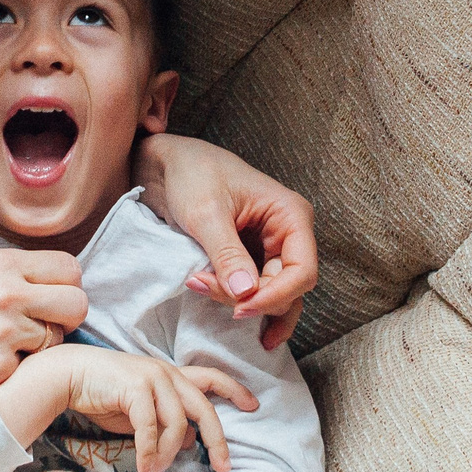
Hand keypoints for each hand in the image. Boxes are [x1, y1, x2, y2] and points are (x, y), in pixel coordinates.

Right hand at [0, 247, 88, 412]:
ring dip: (38, 348)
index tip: (52, 300)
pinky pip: (32, 368)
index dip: (65, 287)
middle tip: (43, 327)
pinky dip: (16, 371)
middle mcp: (5, 292)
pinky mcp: (1, 367)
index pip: (68, 267)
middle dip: (66, 318)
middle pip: (77, 303)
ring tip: (1, 348)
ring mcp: (4, 332)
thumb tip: (47, 279)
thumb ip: (6, 274)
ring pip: (56, 340)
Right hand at [1, 344, 250, 471]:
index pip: (211, 377)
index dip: (235, 390)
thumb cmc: (102, 393)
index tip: (254, 405)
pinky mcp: (135, 387)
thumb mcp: (139, 410)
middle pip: (204, 409)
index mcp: (170, 374)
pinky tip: (145, 469)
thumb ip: (164, 421)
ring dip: (169, 456)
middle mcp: (166, 372)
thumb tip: (188, 442)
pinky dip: (150, 452)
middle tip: (223, 468)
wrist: (67, 375)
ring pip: (177, 424)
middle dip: (218, 441)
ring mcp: (152, 377)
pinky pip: (151, 427)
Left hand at [133, 135, 319, 350]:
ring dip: (243, 304)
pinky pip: (254, 291)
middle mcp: (287, 235)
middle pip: (287, 288)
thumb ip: (227, 254)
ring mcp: (270, 249)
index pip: (303, 271)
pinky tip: (216, 302)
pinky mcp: (250, 259)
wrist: (167, 164)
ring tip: (206, 294)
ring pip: (273, 295)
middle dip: (250, 298)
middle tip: (202, 286)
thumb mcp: (206, 213)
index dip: (276, 296)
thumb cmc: (192, 174)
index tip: (240, 307)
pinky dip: (236, 300)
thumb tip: (245, 294)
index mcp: (291, 215)